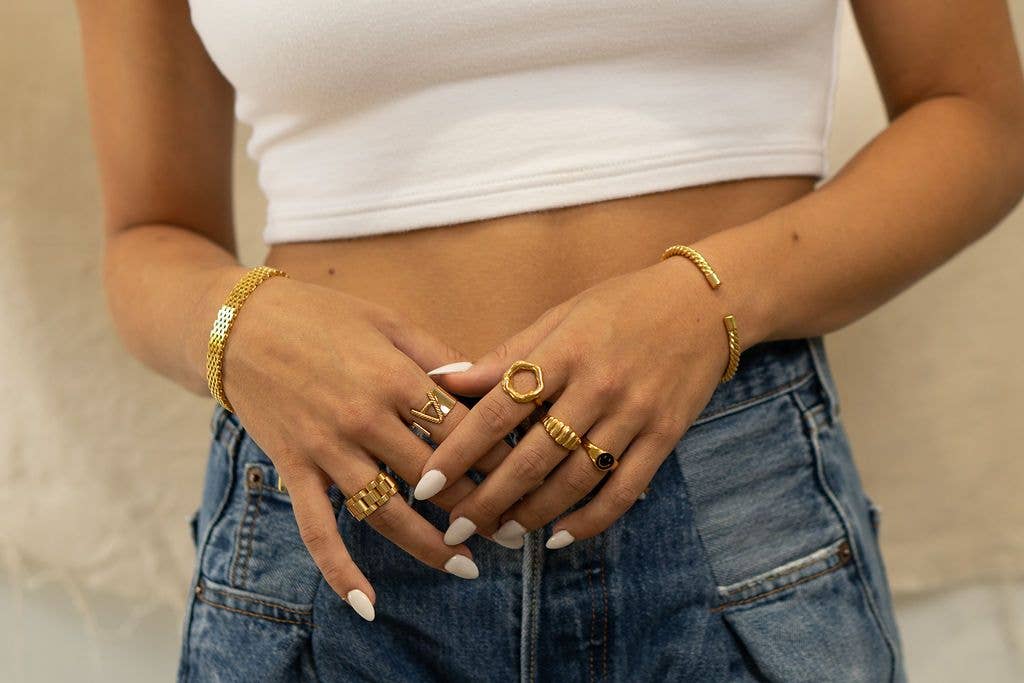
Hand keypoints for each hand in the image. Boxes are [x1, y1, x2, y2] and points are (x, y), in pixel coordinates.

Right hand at [215, 272, 514, 617]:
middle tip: (510, 531)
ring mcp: (327, 449)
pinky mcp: (294, 469)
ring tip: (466, 568)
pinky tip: (367, 604)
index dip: (498, 455)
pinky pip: (317, 530)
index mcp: (396, 378)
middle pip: (434, 478)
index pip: (462, 430)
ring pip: (387, 512)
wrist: (238, 324)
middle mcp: (365, 419)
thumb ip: (437, 354)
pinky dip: (339, 570)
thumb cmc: (321, 315)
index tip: (525, 475)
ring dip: (429, 545)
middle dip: (477, 508)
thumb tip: (482, 384)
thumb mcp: (388, 320)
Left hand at [414, 258, 732, 549]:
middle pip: (533, 456)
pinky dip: (591, 520)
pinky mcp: (664, 436)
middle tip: (457, 526)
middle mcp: (598, 386)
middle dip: (489, 499)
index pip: (500, 409)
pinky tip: (560, 536)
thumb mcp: (560, 316)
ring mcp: (634, 414)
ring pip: (575, 480)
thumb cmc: (621, 304)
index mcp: (564, 351)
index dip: (460, 449)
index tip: (428, 482)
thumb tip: (443, 377)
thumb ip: (506, 355)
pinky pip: (624, 490)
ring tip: (500, 533)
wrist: (704, 304)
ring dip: (533, 514)